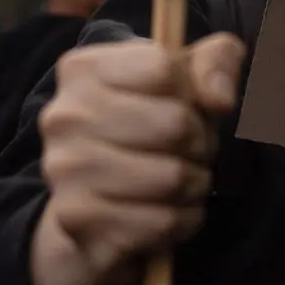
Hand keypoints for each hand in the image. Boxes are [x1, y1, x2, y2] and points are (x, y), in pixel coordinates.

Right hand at [30, 34, 244, 284]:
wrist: (92, 197)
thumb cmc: (148, 124)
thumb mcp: (186, 79)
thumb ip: (216, 63)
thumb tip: (220, 100)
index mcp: (83, 69)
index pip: (165, 69)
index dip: (193, 93)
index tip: (186, 106)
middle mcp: (65, 116)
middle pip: (174, 123)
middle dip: (201, 143)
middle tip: (192, 151)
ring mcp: (64, 170)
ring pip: (172, 177)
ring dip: (195, 184)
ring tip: (184, 180)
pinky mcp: (77, 219)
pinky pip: (162, 221)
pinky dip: (183, 219)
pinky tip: (170, 211)